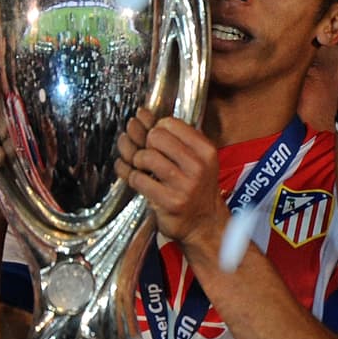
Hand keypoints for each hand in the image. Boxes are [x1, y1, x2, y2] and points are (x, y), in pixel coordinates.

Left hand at [117, 112, 224, 248]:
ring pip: (146, 157)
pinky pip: (138, 179)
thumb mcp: (196, 160)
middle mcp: (198, 166)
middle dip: (145, 144)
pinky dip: (130, 176)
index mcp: (206, 151)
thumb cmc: (196, 188)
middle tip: (147, 155)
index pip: (170, 123)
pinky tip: (135, 177)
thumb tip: (142, 115)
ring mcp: (185, 185)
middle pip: (156, 137)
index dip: (156, 129)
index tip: (155, 140)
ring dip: (137, 161)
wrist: (203, 223)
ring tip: (142, 168)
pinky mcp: (170, 202)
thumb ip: (172, 137)